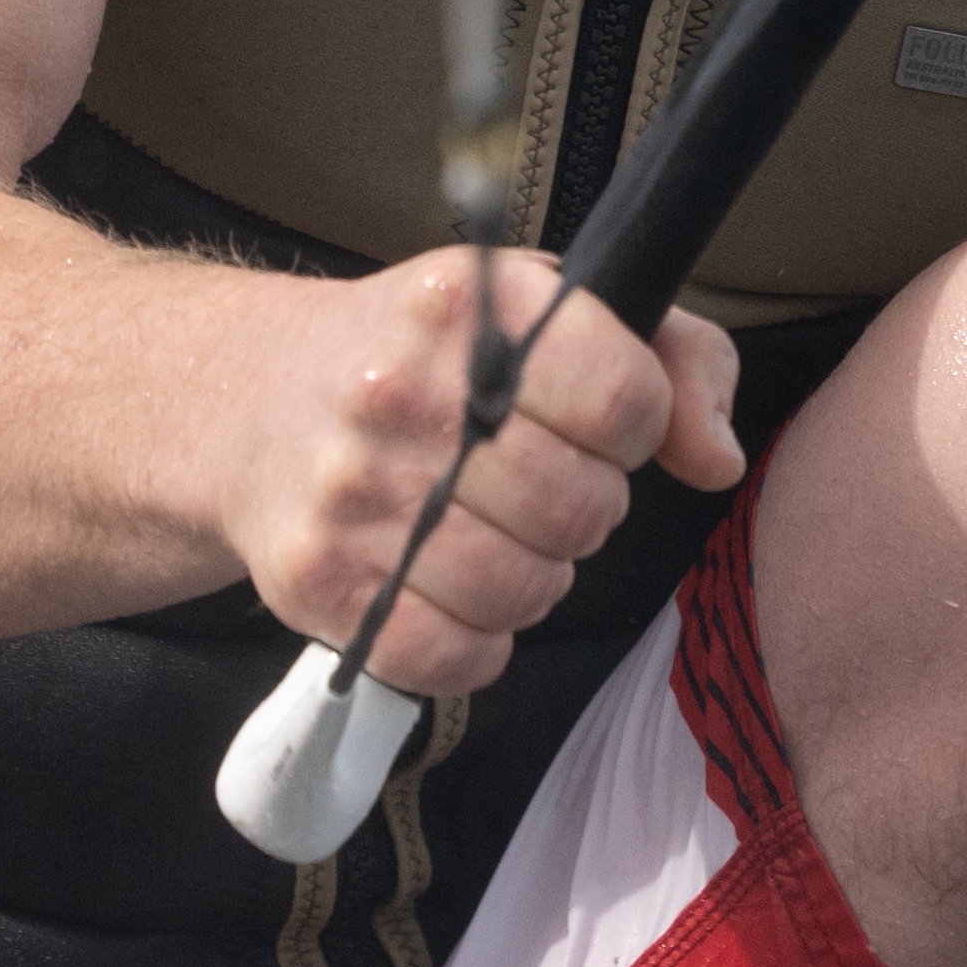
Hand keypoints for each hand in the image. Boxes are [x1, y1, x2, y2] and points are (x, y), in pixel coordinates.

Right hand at [227, 250, 749, 697]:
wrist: (248, 400)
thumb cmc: (431, 358)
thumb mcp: (549, 312)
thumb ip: (673, 362)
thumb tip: (717, 460)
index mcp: (470, 309)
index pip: (625, 401)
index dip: (635, 431)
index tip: (598, 427)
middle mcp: (400, 396)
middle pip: (581, 508)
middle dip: (586, 510)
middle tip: (539, 489)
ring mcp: (351, 495)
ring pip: (525, 590)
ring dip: (535, 578)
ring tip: (496, 535)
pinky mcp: (316, 581)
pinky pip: (454, 656)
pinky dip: (476, 643)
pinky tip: (453, 591)